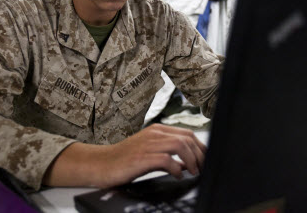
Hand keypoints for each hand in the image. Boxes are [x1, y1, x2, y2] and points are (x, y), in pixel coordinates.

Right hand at [43, 123, 205, 187]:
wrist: (101, 164)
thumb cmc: (124, 160)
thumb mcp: (149, 151)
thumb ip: (168, 153)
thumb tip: (189, 163)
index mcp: (157, 130)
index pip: (187, 133)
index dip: (200, 147)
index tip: (205, 160)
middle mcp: (154, 134)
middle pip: (187, 138)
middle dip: (199, 154)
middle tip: (201, 168)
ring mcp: (148, 144)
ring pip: (180, 145)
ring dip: (191, 160)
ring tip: (192, 172)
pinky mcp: (141, 157)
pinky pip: (167, 159)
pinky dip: (177, 168)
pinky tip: (177, 175)